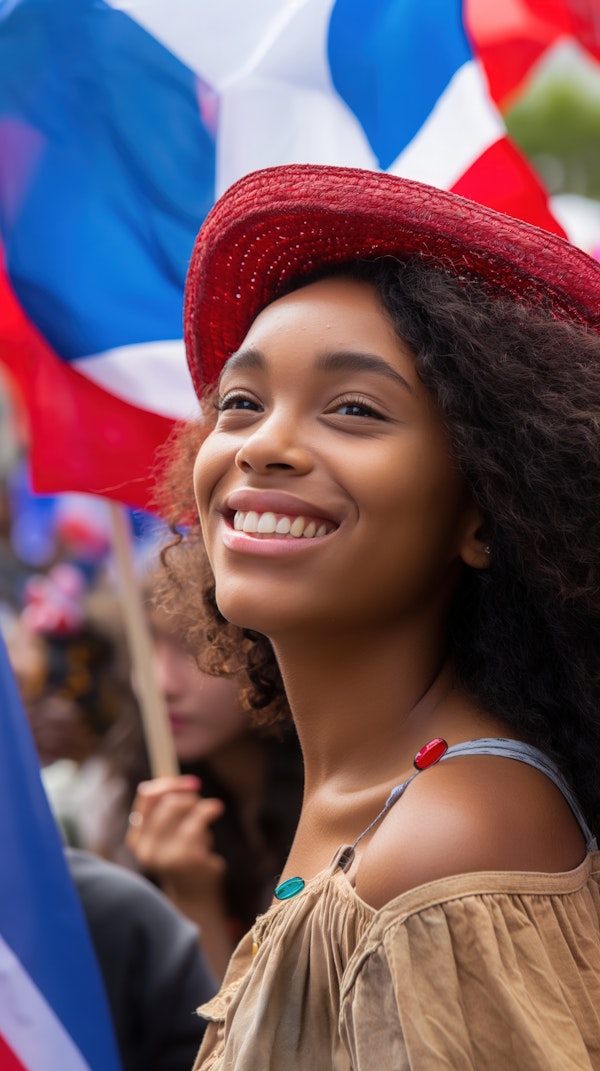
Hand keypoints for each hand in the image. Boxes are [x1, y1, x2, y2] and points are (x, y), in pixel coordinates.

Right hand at [126, 775, 226, 904]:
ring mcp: (165, 853)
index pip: (147, 797)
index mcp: (137, 840)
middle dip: (189, 797)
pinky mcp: (186, 855)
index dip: (168, 784)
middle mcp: (146, 848)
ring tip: (207, 817)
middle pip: (167, 801)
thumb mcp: (169, 834)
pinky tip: (216, 811)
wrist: (196, 896)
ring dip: (199, 806)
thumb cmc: (183, 859)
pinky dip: (210, 809)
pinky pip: (199, 816)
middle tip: (201, 804)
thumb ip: (163, 809)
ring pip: (182, 806)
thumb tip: (162, 775)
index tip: (189, 783)